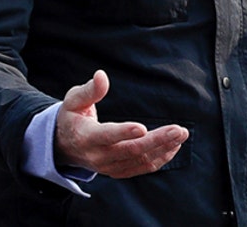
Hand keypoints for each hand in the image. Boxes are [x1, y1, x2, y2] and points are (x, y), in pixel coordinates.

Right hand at [54, 70, 188, 178]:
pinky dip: (160, 158)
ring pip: (140, 160)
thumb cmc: (72, 117)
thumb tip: (102, 75)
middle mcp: (98, 156)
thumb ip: (89, 90)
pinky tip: (174, 146)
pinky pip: (142, 167)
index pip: (106, 136)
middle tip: (179, 130)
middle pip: (131, 150)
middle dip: (157, 140)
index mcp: (86, 137)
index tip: (143, 128)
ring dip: (163, 148)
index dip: (124, 132)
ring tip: (182, 135)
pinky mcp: (119, 170)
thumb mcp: (73, 101)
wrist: (65, 146)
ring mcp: (109, 166)